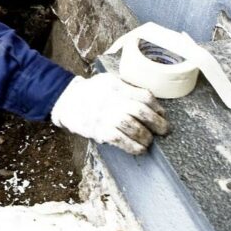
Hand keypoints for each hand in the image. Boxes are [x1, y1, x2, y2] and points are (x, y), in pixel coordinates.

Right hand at [50, 73, 169, 154]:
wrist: (66, 101)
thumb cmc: (90, 91)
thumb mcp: (108, 81)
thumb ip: (127, 87)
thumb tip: (149, 100)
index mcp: (117, 87)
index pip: (144, 96)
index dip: (157, 107)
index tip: (162, 114)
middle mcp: (113, 101)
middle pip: (141, 112)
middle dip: (157, 124)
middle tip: (163, 130)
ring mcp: (106, 117)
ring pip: (133, 128)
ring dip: (146, 137)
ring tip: (149, 140)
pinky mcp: (100, 131)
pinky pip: (121, 141)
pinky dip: (133, 147)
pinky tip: (139, 149)